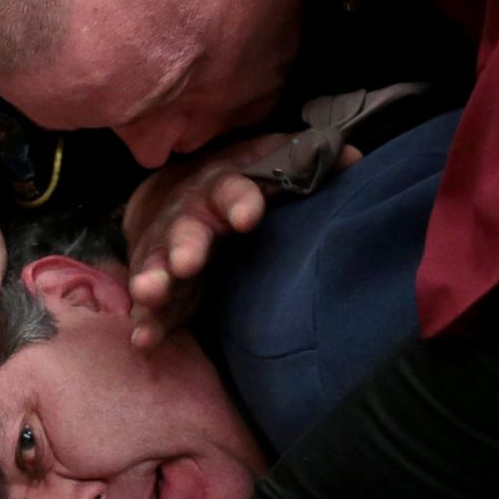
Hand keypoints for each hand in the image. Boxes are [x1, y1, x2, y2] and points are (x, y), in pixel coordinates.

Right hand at [122, 134, 286, 349]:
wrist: (173, 196)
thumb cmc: (236, 184)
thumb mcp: (266, 164)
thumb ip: (304, 164)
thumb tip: (355, 158)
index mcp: (222, 188)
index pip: (232, 190)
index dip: (239, 201)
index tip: (248, 216)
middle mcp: (190, 219)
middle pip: (186, 230)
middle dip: (185, 245)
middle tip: (185, 262)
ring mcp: (167, 254)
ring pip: (157, 266)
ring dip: (153, 280)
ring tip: (149, 294)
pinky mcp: (159, 285)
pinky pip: (149, 305)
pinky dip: (145, 321)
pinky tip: (144, 339)